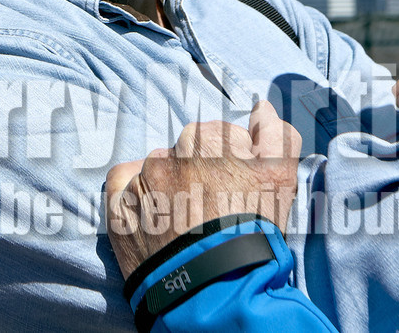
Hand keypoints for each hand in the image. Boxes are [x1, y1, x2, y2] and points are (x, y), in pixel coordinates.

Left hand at [104, 100, 301, 276]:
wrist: (217, 288)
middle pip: (185, 155)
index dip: (229, 166)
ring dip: (166, 187)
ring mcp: (139, 182)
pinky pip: (120, 186)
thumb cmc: (252, 232)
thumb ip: (275, 135)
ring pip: (154, 171)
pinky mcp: (117, 209)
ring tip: (184, 222)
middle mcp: (168, 154)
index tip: (233, 192)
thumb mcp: (281, 179)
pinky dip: (132, 195)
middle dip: (197, 175)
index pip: (217, 140)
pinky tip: (152, 215)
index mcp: (207, 139)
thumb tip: (261, 109)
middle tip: (210, 211)